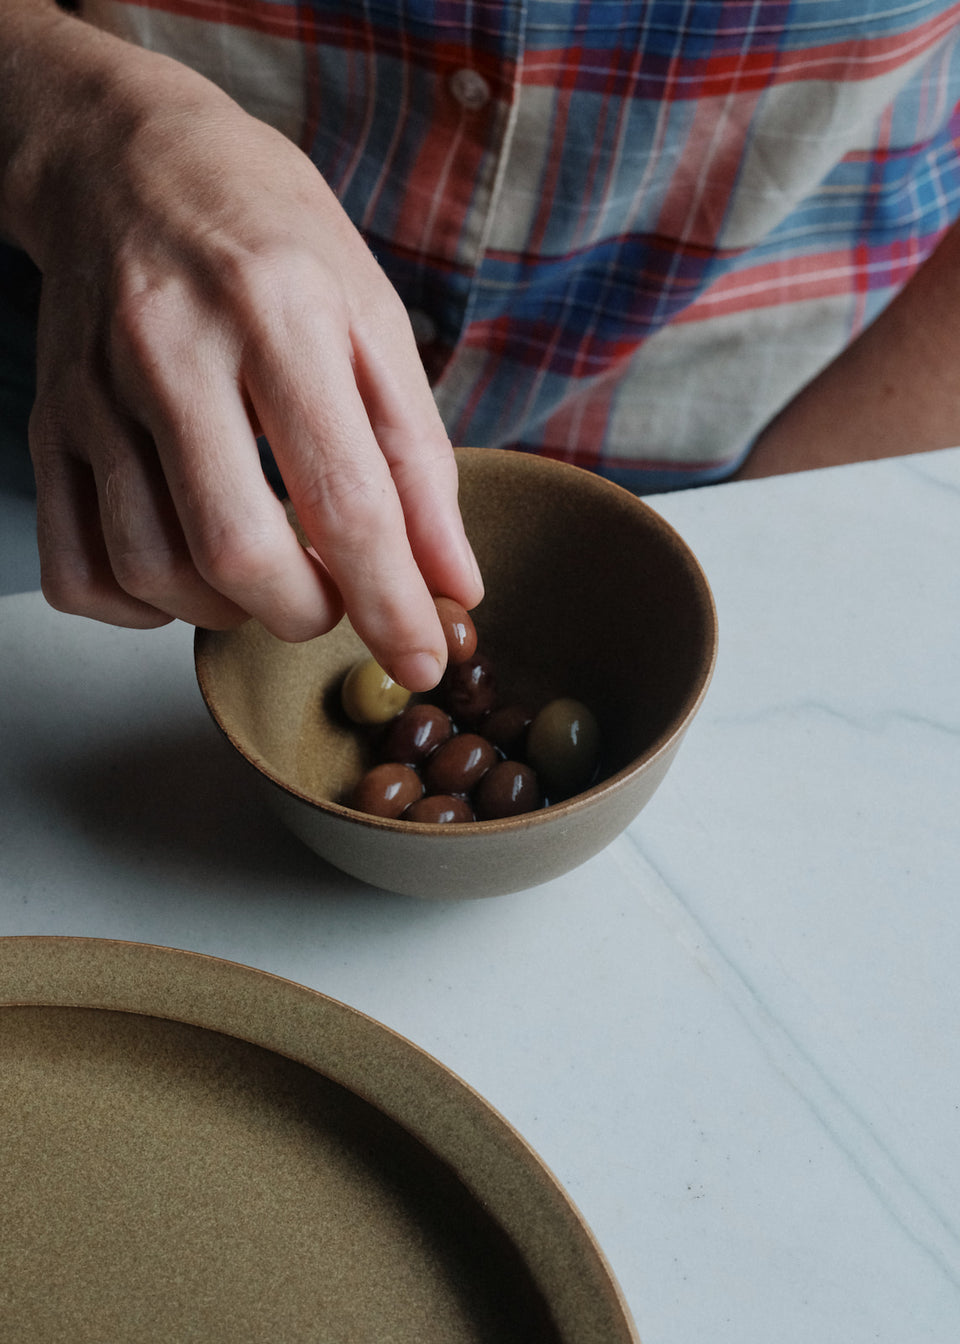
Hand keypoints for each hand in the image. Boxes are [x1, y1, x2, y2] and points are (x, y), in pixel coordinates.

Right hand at [6, 12, 480, 689]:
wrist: (128, 161)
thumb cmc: (270, 238)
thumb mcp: (372, 320)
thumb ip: (418, 457)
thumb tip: (451, 581)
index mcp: (278, 313)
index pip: (346, 500)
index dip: (393, 604)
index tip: (424, 661)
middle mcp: (172, 351)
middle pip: (237, 553)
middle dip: (307, 613)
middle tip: (335, 597)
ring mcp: (94, 392)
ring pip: (154, 571)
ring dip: (230, 611)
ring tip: (270, 574)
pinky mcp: (48, 425)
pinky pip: (80, 571)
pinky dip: (143, 608)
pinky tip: (188, 573)